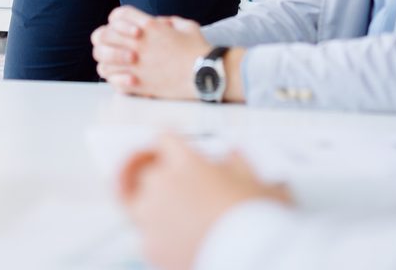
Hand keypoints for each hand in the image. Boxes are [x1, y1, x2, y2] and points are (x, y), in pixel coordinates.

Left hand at [92, 6, 211, 99]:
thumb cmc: (199, 50)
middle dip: (104, 38)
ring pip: (103, 60)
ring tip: (116, 63)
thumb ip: (169, 21)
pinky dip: (114, 79)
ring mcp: (136, 65)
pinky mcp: (139, 84)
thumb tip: (160, 23)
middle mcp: (138, 43)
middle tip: (112, 45)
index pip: (118, 15)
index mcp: (149, 26)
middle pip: (103, 35)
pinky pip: (113, 81)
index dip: (117, 20)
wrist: (206, 75)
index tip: (122, 27)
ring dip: (107, 60)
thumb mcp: (186, 26)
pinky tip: (123, 78)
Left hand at [118, 134, 292, 269]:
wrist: (253, 260)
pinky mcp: (150, 247)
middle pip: (148, 169)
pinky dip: (156, 234)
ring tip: (165, 209)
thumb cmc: (258, 218)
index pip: (163, 137)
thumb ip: (240, 163)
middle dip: (161, 172)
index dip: (169, 141)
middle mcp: (163, 183)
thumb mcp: (258, 182)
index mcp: (186, 161)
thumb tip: (233, 154)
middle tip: (173, 181)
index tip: (171, 144)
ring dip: (150, 201)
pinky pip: (144, 234)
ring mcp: (152, 216)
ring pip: (137, 200)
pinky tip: (173, 239)